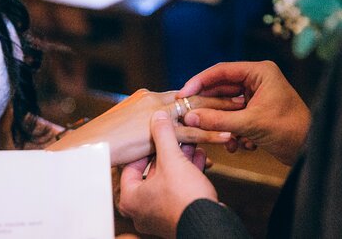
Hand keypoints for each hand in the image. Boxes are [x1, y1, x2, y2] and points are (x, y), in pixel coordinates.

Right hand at [47, 89, 243, 164]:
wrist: (90, 144)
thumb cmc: (107, 136)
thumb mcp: (129, 123)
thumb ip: (148, 120)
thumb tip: (159, 124)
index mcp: (150, 97)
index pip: (183, 91)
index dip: (205, 90)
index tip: (224, 90)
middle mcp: (156, 100)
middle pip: (194, 95)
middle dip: (220, 95)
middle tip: (242, 94)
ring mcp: (157, 115)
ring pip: (197, 111)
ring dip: (221, 111)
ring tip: (243, 110)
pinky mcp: (158, 133)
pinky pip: (191, 134)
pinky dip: (211, 134)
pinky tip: (228, 135)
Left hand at [119, 110, 217, 237]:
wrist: (210, 224)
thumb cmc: (184, 199)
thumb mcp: (172, 160)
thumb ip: (163, 135)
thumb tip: (158, 116)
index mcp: (131, 198)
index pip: (131, 165)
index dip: (145, 147)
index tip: (154, 135)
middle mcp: (141, 209)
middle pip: (152, 171)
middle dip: (168, 151)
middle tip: (175, 137)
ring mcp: (159, 214)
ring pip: (168, 180)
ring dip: (180, 160)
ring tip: (190, 144)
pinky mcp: (177, 215)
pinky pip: (179, 189)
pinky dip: (187, 173)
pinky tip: (198, 157)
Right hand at [177, 61, 310, 164]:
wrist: (311, 150)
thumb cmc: (289, 130)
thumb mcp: (250, 124)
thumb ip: (218, 120)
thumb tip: (190, 117)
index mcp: (259, 72)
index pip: (221, 71)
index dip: (199, 81)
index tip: (183, 94)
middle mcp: (257, 80)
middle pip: (221, 89)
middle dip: (209, 107)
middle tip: (190, 115)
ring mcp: (256, 96)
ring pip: (226, 106)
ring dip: (222, 124)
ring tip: (224, 138)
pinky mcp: (256, 112)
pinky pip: (234, 117)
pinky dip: (233, 131)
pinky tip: (239, 144)